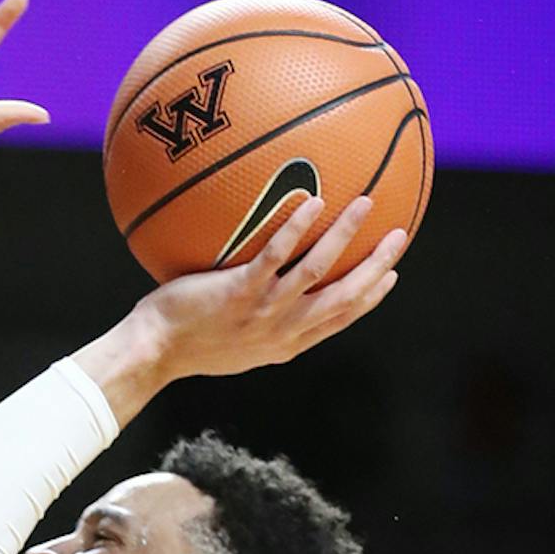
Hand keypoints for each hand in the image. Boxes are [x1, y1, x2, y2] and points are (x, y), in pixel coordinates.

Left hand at [125, 192, 405, 386]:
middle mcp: (281, 331)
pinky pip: (275, 257)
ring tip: (366, 204)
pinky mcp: (239, 295)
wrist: (155, 352)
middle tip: (400, 236)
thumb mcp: (233, 337)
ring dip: (345, 237)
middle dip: (376, 267)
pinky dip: (297, 229)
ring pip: (317, 272)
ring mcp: (262, 313)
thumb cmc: (188, 341)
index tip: (390, 275)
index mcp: (286, 343)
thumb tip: (268, 282)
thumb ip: (260, 314)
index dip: (369, 298)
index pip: (339, 320)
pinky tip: (314, 201)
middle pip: (343, 298)